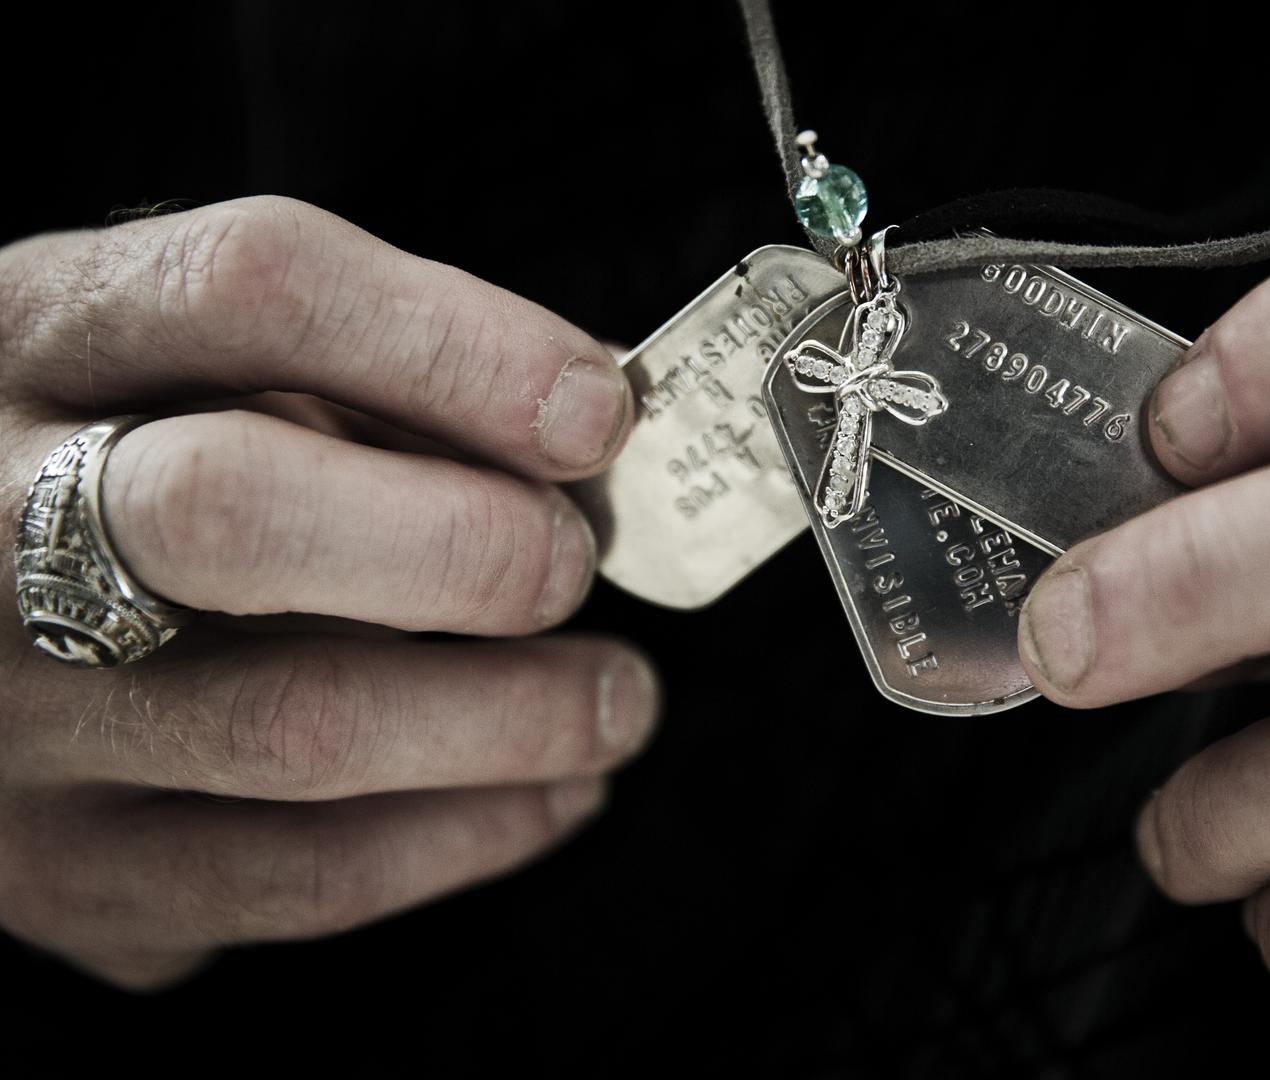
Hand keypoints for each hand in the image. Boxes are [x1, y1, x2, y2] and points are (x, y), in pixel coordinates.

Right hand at [0, 197, 657, 989]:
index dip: (453, 347)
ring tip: (617, 701)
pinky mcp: (47, 871)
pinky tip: (551, 794)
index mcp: (37, 337)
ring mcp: (4, 714)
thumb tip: (576, 431)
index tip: (595, 409)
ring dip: (511, 720)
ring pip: (292, 728)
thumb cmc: (94, 461)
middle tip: (578, 565)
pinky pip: (289, 880)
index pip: (251, 289)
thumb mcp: (175, 359)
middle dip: (463, 544)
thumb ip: (351, 372)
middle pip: (233, 513)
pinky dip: (462, 839)